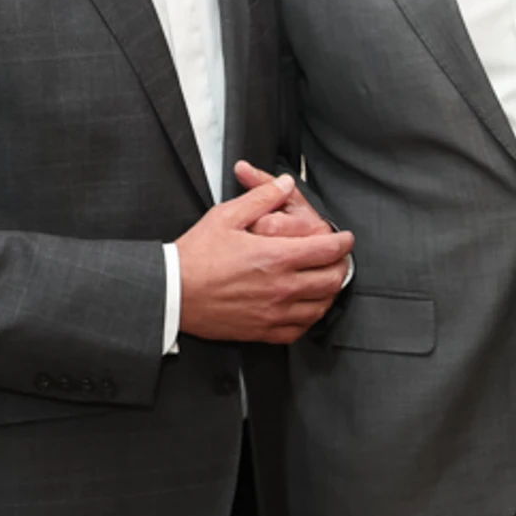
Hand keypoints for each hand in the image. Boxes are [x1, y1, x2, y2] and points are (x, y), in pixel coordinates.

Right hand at [177, 173, 352, 344]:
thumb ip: (261, 197)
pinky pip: (299, 329)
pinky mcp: (263, 331)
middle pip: (332, 280)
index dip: (343, 242)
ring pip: (320, 307)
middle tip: (338, 259)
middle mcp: (281, 287)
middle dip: (341, 266)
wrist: (171, 292)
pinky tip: (305, 307)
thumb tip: (285, 185)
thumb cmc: (195, 256)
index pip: (328, 250)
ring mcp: (274, 313)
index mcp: (276, 257)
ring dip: (329, 293)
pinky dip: (309, 318)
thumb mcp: (226, 216)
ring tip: (325, 281)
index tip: (344, 238)